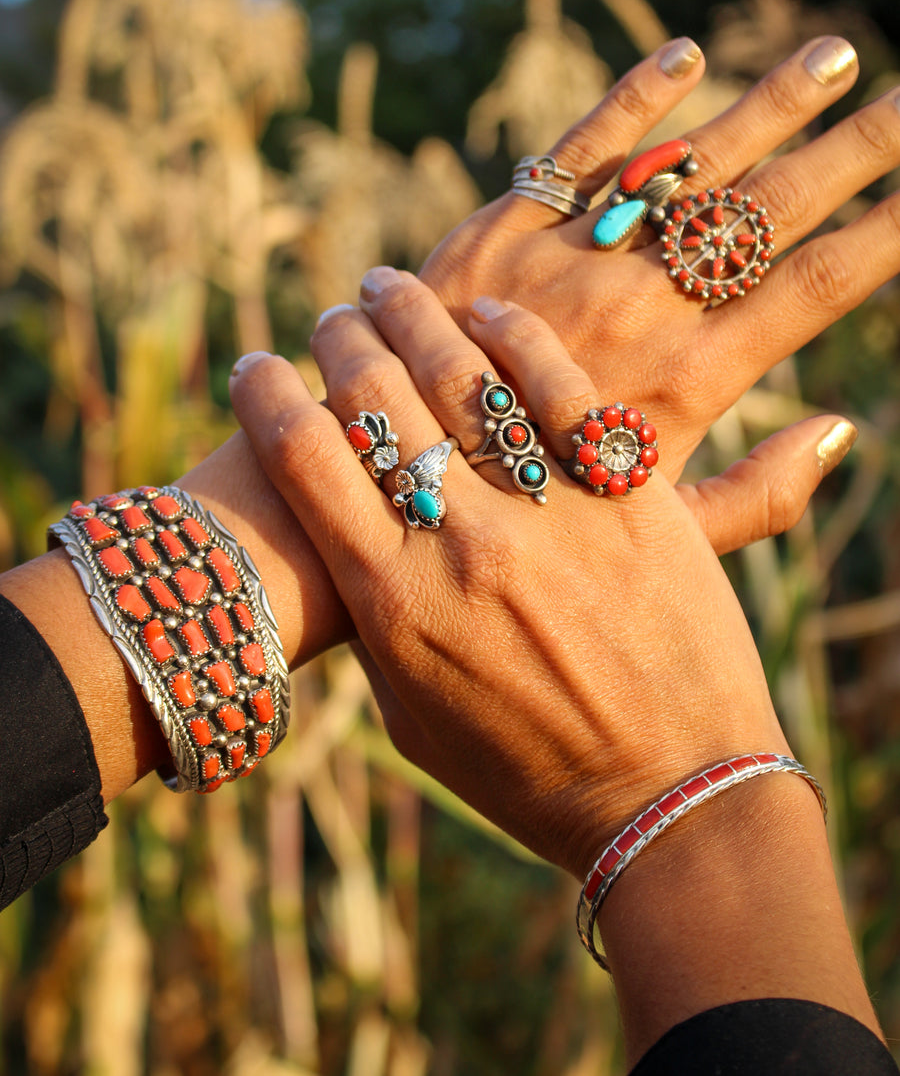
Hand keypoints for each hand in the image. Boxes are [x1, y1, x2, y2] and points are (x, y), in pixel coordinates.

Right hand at [230, 276, 879, 1058]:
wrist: (672, 802)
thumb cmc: (530, 776)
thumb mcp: (412, 716)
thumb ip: (375, 621)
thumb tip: (356, 543)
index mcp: (392, 603)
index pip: (303, 458)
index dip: (265, 397)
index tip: (255, 368)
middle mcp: (460, 543)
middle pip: (376, 399)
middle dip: (339, 343)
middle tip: (332, 319)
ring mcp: (547, 512)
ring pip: (459, 376)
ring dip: (411, 316)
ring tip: (387, 288)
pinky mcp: (627, 494)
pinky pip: (561, 388)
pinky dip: (515, 338)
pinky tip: (487, 314)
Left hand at [418, 36, 898, 547]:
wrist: (381, 492)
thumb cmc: (528, 528)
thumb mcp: (656, 537)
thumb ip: (757, 495)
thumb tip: (840, 432)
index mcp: (687, 383)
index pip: (816, 287)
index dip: (887, 229)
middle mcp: (636, 311)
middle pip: (767, 212)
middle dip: (852, 149)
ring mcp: (565, 263)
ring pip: (684, 168)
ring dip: (764, 106)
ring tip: (830, 53)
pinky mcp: (493, 234)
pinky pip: (573, 151)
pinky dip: (628, 104)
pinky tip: (682, 58)